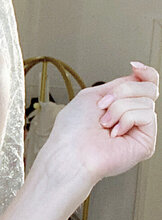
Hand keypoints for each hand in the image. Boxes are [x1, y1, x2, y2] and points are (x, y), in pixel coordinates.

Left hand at [44, 62, 157, 188]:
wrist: (70, 152)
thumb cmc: (72, 130)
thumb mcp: (93, 95)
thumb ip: (118, 84)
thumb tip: (138, 74)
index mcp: (119, 106)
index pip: (144, 83)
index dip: (145, 72)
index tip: (134, 66)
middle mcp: (131, 117)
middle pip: (148, 87)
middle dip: (123, 91)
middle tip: (103, 107)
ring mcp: (139, 129)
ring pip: (147, 100)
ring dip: (119, 108)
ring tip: (105, 124)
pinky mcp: (146, 142)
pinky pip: (147, 115)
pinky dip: (126, 119)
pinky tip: (114, 133)